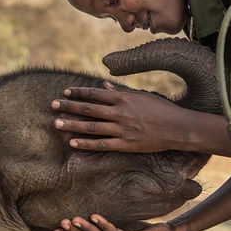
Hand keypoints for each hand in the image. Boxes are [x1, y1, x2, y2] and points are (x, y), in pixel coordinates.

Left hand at [51, 81, 192, 151]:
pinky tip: (73, 143)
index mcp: (124, 98)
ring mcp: (122, 129)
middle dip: (69, 106)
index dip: (79, 93)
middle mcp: (120, 112)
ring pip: (91, 126)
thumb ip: (121, 92)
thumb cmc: (161, 109)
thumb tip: (104, 86)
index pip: (95, 94)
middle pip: (89, 109)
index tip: (65, 92)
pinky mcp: (126, 144)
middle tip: (53, 105)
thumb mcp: (141, 96)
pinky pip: (101, 144)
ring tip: (56, 123)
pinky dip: (86, 143)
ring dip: (72, 124)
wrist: (178, 127)